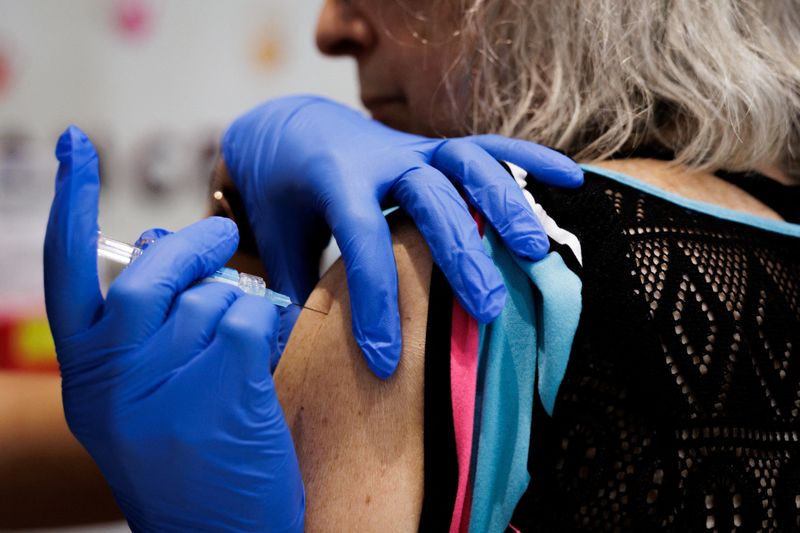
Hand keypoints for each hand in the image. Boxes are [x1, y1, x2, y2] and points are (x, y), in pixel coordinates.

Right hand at [44, 126, 303, 531]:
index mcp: (85, 374)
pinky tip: (263, 352)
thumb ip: (142, 324)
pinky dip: (267, 321)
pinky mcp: (223, 396)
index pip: (65, 272)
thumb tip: (155, 243)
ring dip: (239, 299)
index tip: (76, 145)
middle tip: (223, 236)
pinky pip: (251, 317)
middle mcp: (112, 381)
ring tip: (245, 332)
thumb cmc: (188, 454)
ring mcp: (164, 391)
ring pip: (211, 296)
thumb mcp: (142, 393)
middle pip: (150, 275)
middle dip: (194, 247)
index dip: (71, 205)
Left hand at [222, 95, 582, 378]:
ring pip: (469, 162)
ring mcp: (414, 147)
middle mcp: (381, 157)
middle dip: (460, 253)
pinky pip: (488, 145)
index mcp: (334, 180)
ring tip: (534, 250)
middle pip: (430, 197)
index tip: (385, 360)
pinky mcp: (435, 147)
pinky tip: (569, 180)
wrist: (293, 128)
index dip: (374, 299)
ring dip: (505, 204)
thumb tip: (302, 354)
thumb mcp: (275, 237)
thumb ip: (293, 287)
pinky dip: (529, 159)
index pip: (361, 238)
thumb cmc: (282, 192)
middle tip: (487, 308)